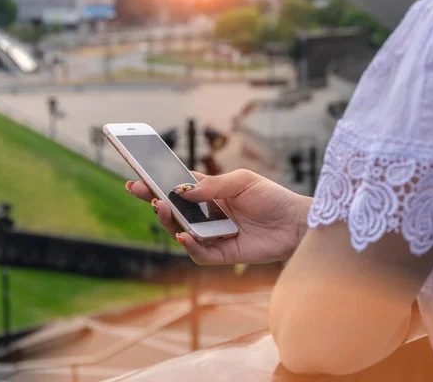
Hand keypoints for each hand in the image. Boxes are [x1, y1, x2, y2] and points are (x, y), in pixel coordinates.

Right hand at [126, 169, 311, 264]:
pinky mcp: (222, 255)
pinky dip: (190, 245)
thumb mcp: (241, 181)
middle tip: (140, 191)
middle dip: (154, 200)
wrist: (295, 223)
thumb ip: (212, 186)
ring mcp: (213, 235)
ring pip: (181, 232)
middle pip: (174, 211)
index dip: (157, 183)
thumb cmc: (271, 197)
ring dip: (169, 221)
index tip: (137, 177)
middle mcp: (207, 215)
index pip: (177, 188)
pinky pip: (199, 254)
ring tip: (161, 207)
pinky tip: (185, 235)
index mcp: (210, 194)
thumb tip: (182, 191)